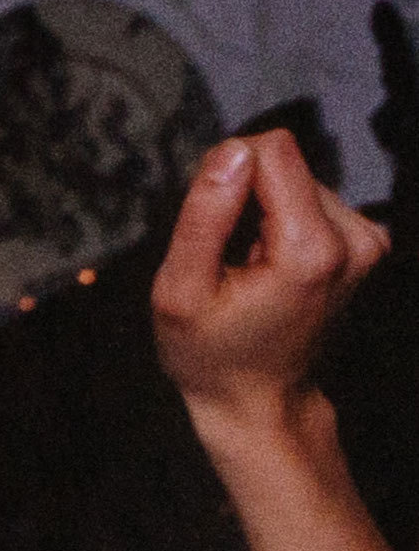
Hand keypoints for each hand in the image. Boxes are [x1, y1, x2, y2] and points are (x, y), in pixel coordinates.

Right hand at [153, 129, 388, 432]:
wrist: (259, 401)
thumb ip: (204, 215)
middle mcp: (356, 239)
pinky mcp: (368, 242)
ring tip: (251, 269)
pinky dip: (283, 224)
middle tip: (230, 260)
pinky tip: (272, 268)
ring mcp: (369, 241)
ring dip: (263, 214)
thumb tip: (232, 149)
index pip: (272, 151)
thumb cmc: (211, 354)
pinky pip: (313, 199)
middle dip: (246, 199)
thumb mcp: (180, 289)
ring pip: (298, 180)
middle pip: (287, 164)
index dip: (226, 175)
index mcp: (312, 249)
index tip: (210, 225)